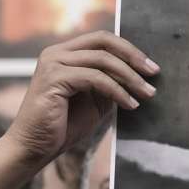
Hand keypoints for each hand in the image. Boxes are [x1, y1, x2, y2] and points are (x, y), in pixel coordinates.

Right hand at [8, 31, 159, 166]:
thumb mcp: (95, 101)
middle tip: (154, 73)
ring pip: (102, 60)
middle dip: (133, 56)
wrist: (35, 148)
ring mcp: (53, 63)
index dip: (129, 50)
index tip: (151, 68)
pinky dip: (117, 91)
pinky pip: (95, 78)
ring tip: (147, 94)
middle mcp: (56, 53)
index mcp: (65, 54)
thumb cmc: (63, 127)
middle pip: (103, 40)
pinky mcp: (54, 78)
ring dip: (130, 77)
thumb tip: (138, 75)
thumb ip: (110, 84)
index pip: (102, 40)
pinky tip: (130, 105)